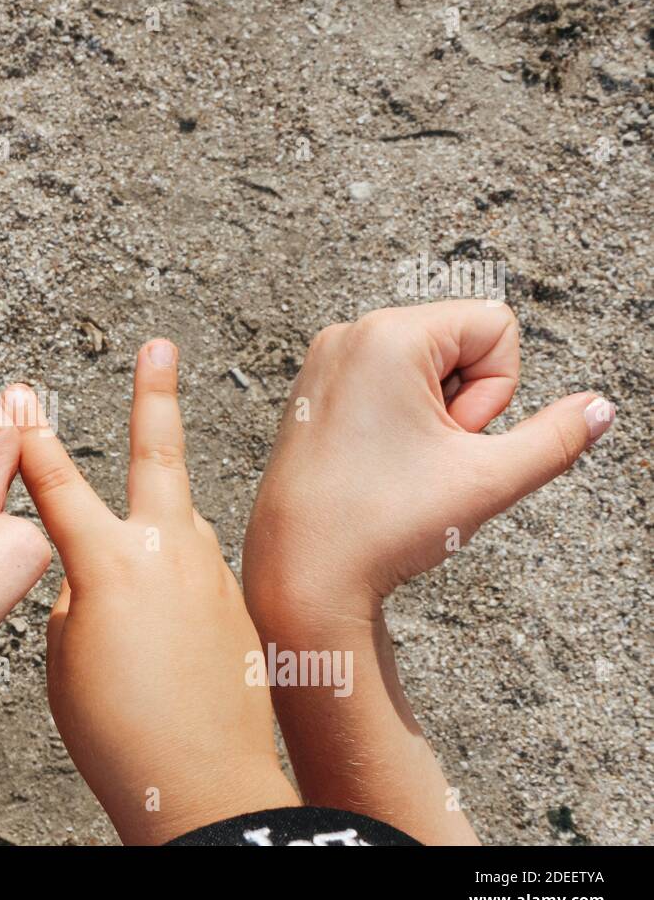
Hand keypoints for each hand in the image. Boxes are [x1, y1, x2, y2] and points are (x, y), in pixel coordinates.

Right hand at [3, 340, 298, 845]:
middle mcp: (169, 549)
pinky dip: (171, 588)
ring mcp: (212, 572)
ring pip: (176, 523)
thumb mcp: (67, 655)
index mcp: (111, 560)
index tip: (20, 395)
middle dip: (154, 393)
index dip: (32, 436)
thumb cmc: (122, 732)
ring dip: (155, 523)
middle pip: (158, 452)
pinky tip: (164, 638)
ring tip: (135, 586)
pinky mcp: (236, 602)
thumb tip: (97, 572)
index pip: (57, 481)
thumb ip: (78, 593)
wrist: (206, 787)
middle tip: (159, 347)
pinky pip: (192, 574)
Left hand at [241, 299, 613, 842]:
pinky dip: (397, 422)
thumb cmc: (380, 524)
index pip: (496, 325)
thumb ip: (557, 437)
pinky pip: (384, 386)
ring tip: (399, 465)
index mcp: (389, 335)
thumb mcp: (489, 479)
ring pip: (423, 368)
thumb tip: (598, 409)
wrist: (301, 574)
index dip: (496, 391)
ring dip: (432, 417)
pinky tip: (376, 467)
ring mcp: (324, 363)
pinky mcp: (312, 392)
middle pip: (458, 344)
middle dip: (462, 403)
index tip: (454, 439)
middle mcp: (349, 335)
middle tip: (424, 458)